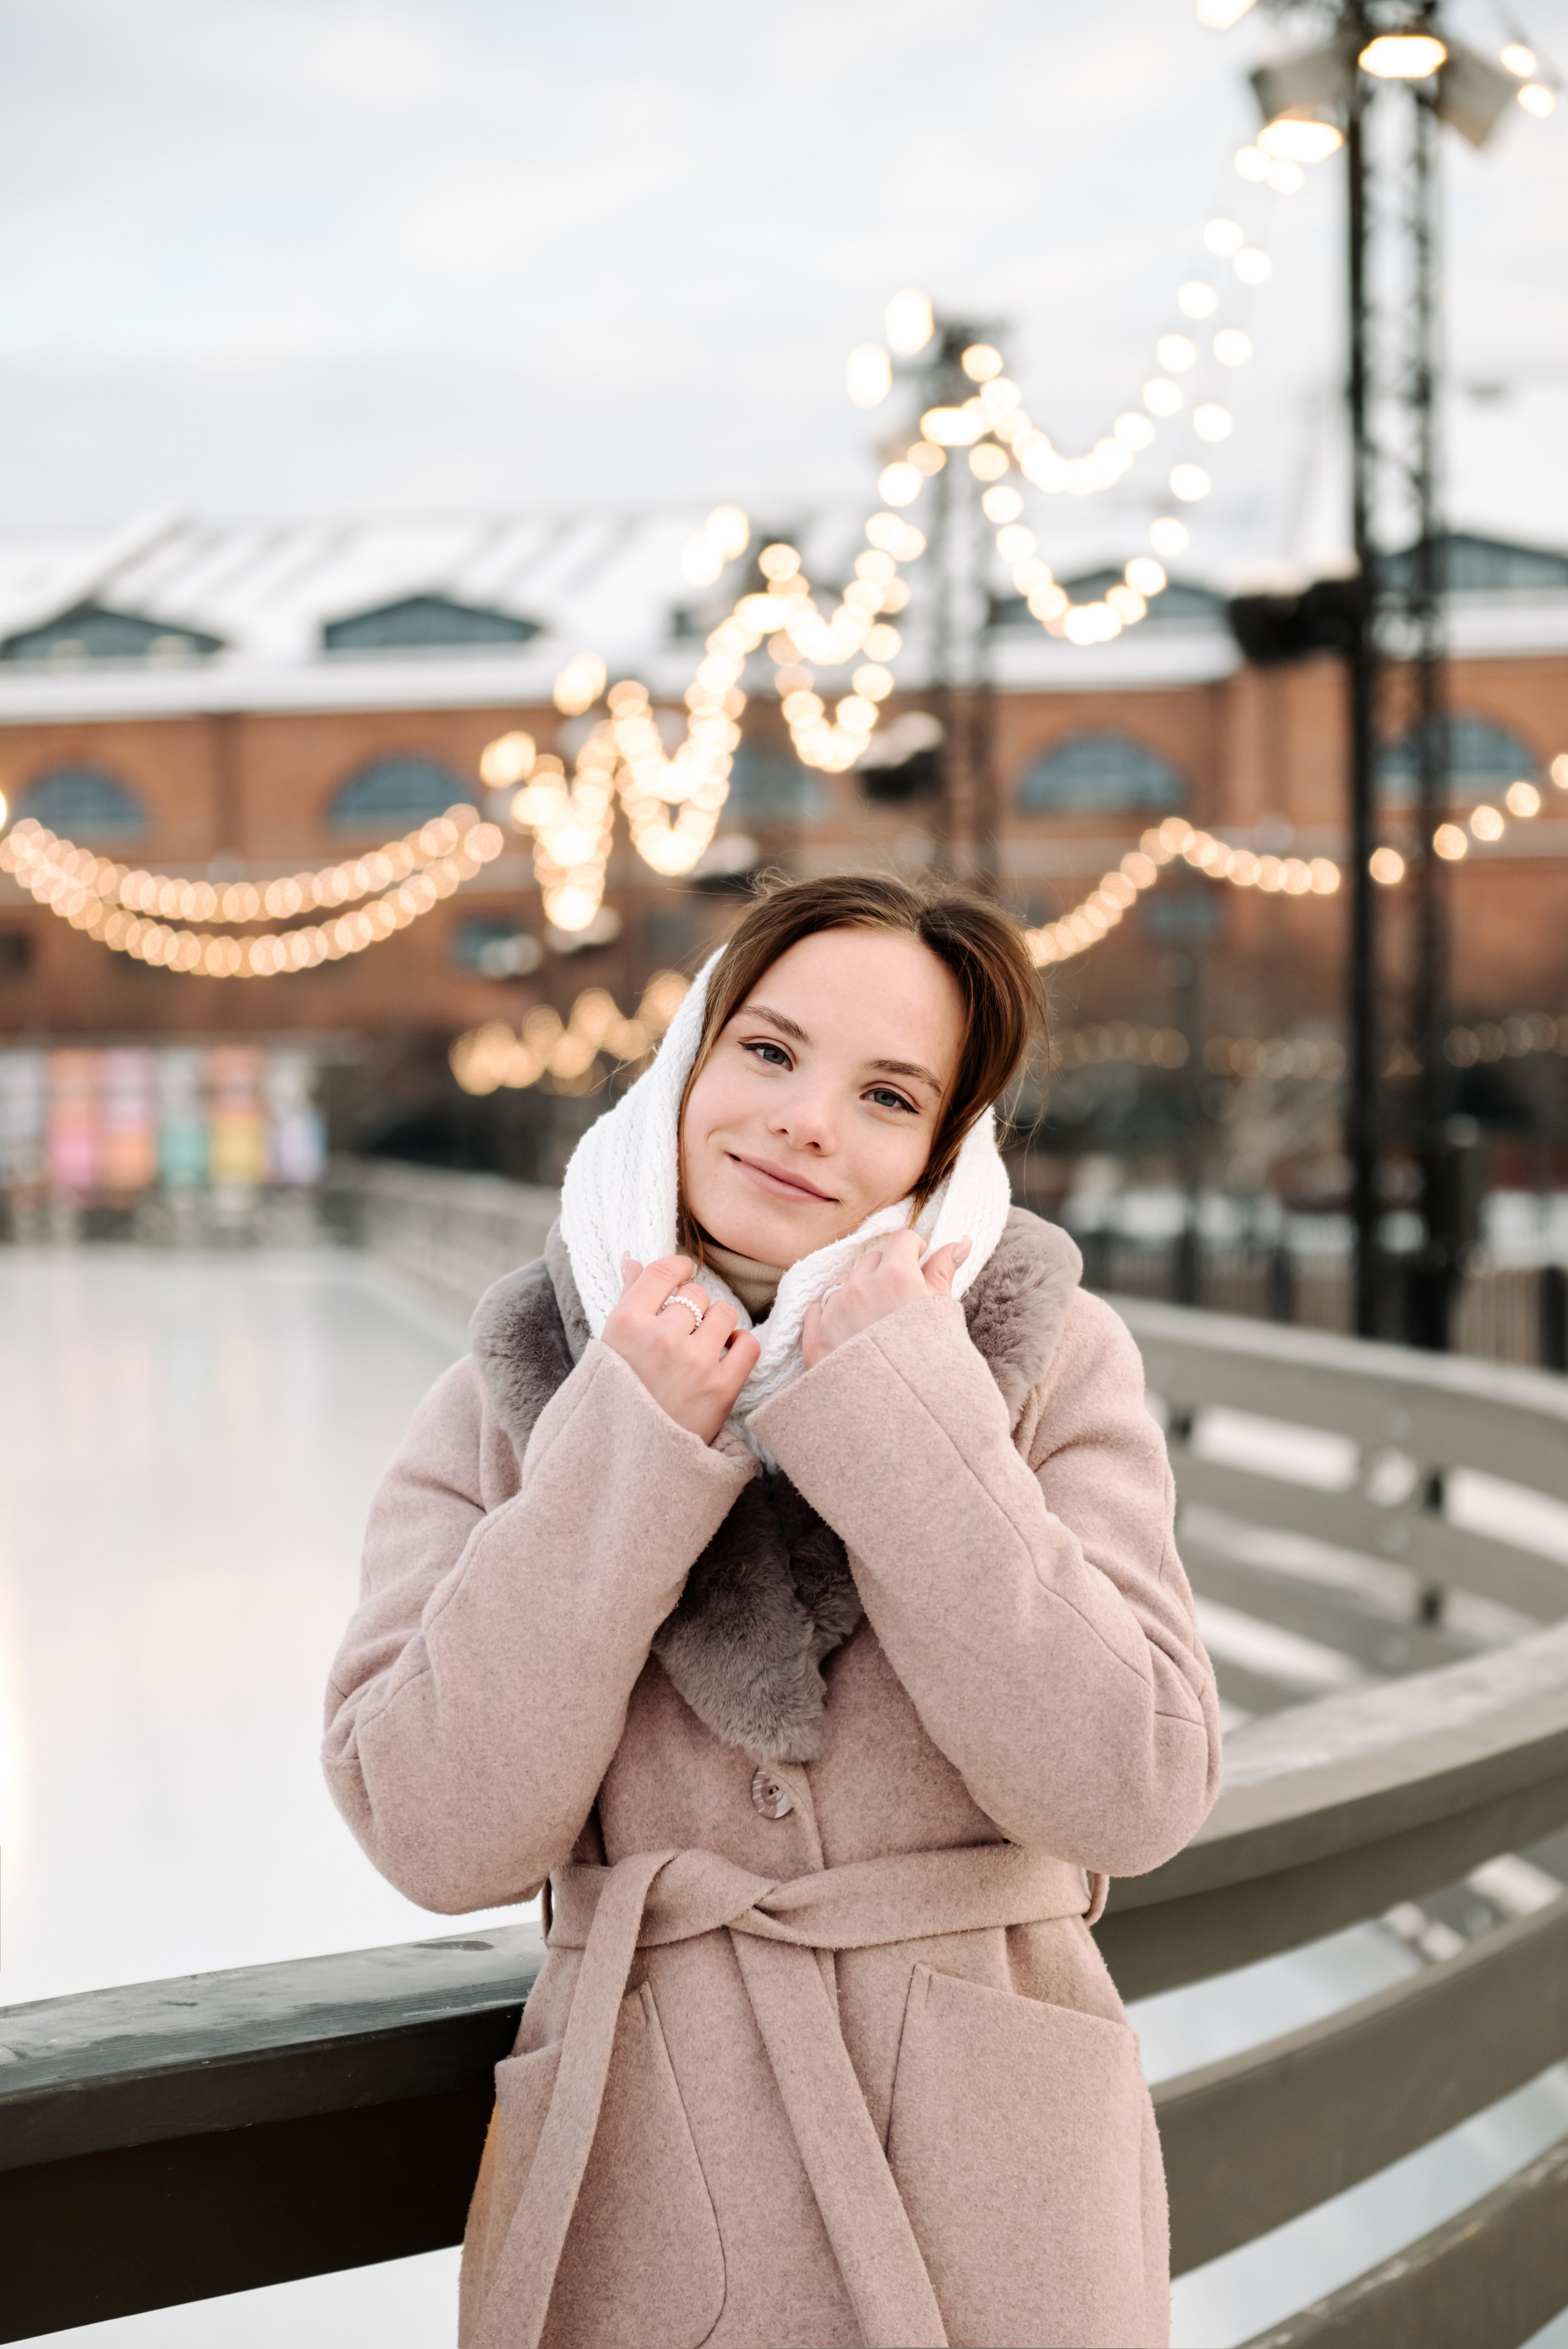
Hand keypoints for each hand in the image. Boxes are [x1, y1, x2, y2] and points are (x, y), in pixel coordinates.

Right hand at [602, 1254, 761, 1444]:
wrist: (635, 1458)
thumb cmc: (619, 1397)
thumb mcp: (611, 1347)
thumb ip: (627, 1299)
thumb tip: (633, 1259)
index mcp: (625, 1324)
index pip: (663, 1271)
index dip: (678, 1269)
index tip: (681, 1275)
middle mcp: (661, 1339)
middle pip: (696, 1295)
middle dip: (692, 1309)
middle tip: (681, 1333)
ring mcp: (694, 1363)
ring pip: (724, 1313)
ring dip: (716, 1326)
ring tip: (701, 1347)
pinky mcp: (722, 1389)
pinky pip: (748, 1343)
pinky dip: (740, 1347)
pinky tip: (723, 1358)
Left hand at [801, 1230, 971, 1369]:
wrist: (899, 1417)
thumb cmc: (929, 1365)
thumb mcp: (942, 1315)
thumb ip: (944, 1272)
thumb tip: (958, 1240)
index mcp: (896, 1276)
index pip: (901, 1239)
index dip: (913, 1249)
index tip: (918, 1263)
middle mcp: (860, 1286)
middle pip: (871, 1259)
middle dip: (886, 1271)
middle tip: (900, 1301)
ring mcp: (833, 1310)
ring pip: (844, 1282)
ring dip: (858, 1293)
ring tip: (875, 1324)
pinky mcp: (814, 1337)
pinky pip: (818, 1309)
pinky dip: (831, 1315)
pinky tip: (849, 1336)